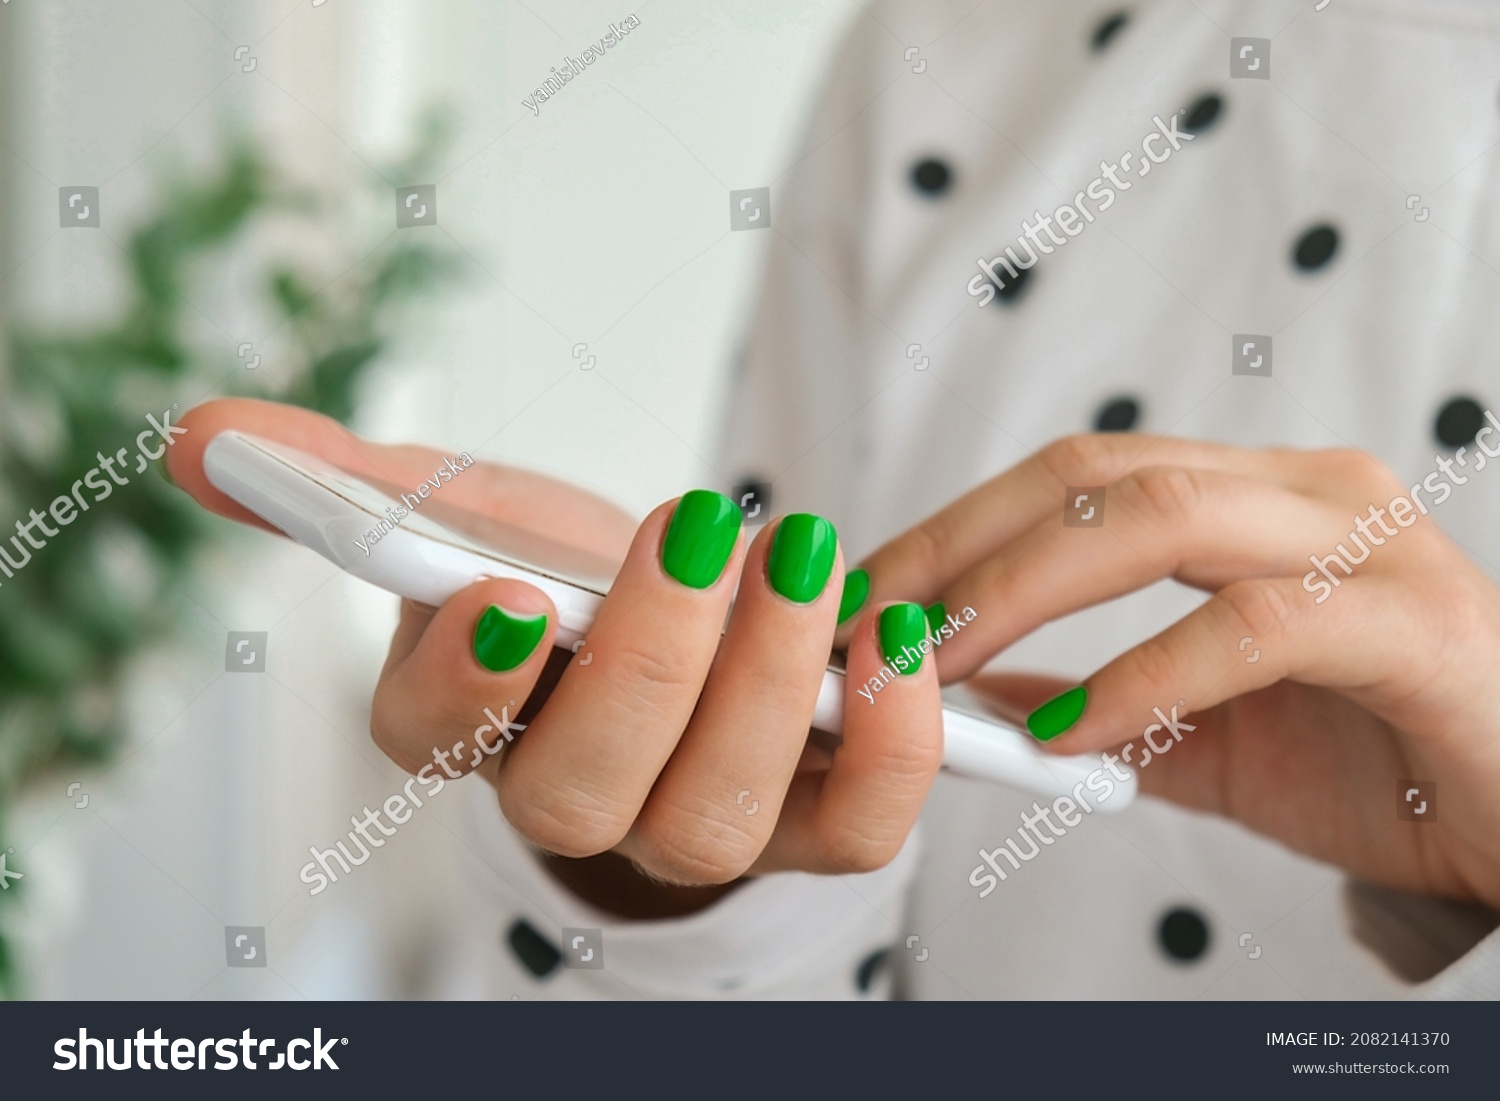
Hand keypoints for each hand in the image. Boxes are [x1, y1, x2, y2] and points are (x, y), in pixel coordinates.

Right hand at [173, 400, 943, 911]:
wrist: (681, 616)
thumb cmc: (561, 568)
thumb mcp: (461, 505)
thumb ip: (344, 480)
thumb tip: (202, 439)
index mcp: (461, 722)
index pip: (433, 738)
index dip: (465, 680)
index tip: (506, 590)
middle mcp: (569, 797)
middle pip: (585, 794)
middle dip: (647, 664)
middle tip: (701, 525)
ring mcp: (691, 824)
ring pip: (716, 820)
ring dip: (768, 688)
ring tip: (800, 554)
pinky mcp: (806, 820)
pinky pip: (853, 832)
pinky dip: (887, 745)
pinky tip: (890, 634)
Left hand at [856, 434, 1499, 909]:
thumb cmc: (1375, 765)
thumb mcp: (1203, 735)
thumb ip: (1097, 706)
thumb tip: (972, 703)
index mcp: (1248, 500)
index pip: (1070, 479)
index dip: (955, 528)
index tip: (867, 597)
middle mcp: (1302, 493)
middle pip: (1095, 475)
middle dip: (963, 546)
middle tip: (872, 623)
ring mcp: (1364, 544)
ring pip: (1163, 516)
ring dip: (1024, 586)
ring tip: (938, 660)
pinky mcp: (1411, 623)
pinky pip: (1254, 624)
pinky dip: (1145, 674)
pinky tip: (1070, 730)